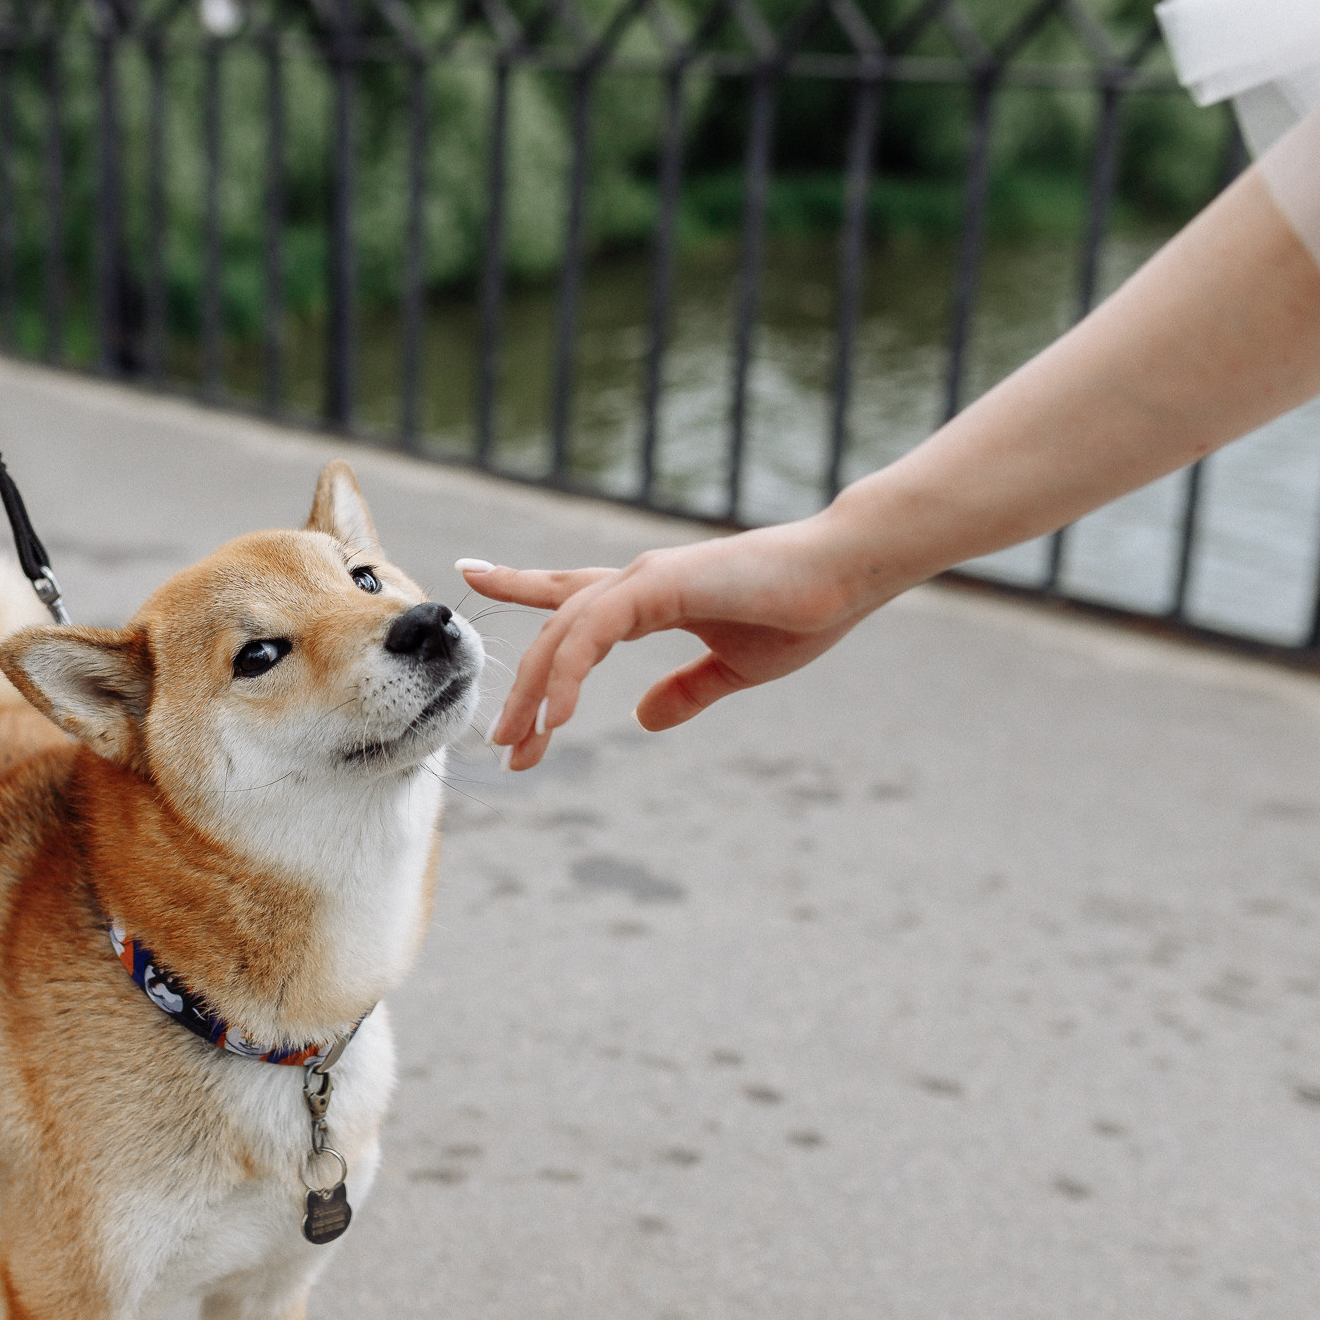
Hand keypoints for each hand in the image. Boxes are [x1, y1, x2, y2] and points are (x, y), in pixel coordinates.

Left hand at [465, 517, 878, 770]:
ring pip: (562, 636)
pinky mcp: (656, 585)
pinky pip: (591, 635)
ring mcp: (642, 578)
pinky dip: (568, 675)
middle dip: (526, 691)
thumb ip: (686, 691)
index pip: (569, 591)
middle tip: (504, 746)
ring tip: (519, 746)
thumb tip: (644, 719)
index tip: (472, 573)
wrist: (846, 574)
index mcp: (649, 597)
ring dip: (536, 693)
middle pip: (555, 633)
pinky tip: (557, 717)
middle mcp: (635, 582)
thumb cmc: (801, 612)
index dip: (520, 583)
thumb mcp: (734, 669)